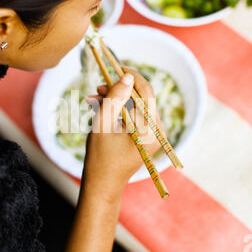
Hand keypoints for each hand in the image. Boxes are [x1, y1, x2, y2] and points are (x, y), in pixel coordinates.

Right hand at [82, 66, 165, 201]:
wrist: (103, 185)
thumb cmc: (100, 157)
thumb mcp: (103, 123)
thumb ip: (114, 97)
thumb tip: (127, 76)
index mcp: (150, 129)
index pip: (147, 92)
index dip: (132, 76)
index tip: (117, 66)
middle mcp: (157, 131)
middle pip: (141, 99)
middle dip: (119, 90)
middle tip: (99, 86)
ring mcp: (153, 135)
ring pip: (135, 106)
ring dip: (116, 100)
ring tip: (94, 97)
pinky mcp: (146, 137)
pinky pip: (134, 116)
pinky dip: (118, 111)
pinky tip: (100, 107)